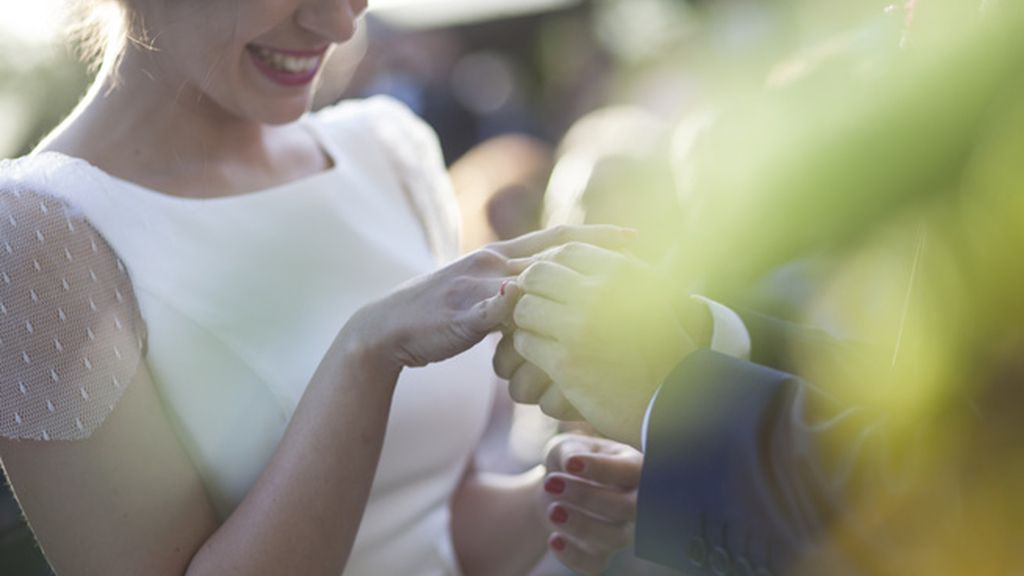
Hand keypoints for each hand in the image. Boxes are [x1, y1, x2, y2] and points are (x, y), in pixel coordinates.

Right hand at [345, 225, 636, 372]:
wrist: (386, 327)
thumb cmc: (434, 317)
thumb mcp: (478, 299)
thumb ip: (509, 296)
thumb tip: (541, 302)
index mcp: (497, 258)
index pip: (555, 239)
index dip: (595, 235)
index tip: (634, 236)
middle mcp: (492, 264)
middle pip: (556, 251)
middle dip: (602, 250)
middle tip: (645, 251)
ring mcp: (479, 286)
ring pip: (536, 277)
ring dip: (578, 281)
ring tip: (619, 287)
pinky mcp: (466, 313)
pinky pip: (504, 313)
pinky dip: (533, 314)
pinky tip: (563, 321)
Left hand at [510, 242, 696, 446]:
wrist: (673, 400)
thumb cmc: (662, 345)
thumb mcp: (651, 293)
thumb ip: (616, 267)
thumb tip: (567, 251)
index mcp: (622, 273)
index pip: (566, 251)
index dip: (550, 263)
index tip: (548, 281)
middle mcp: (600, 294)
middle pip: (537, 274)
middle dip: (530, 289)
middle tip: (535, 304)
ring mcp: (580, 328)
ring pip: (524, 308)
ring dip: (527, 320)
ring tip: (541, 331)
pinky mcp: (565, 363)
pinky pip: (524, 343)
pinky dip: (529, 348)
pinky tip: (545, 356)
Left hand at [537, 434, 641, 575]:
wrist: (554, 490)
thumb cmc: (567, 462)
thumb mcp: (565, 447)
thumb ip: (570, 450)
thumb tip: (573, 462)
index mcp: (632, 467)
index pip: (632, 470)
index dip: (604, 469)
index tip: (570, 464)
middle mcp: (635, 501)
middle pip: (630, 507)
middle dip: (590, 497)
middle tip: (552, 484)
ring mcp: (621, 530)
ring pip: (616, 537)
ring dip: (582, 525)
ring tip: (551, 510)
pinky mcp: (602, 553)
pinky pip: (595, 564)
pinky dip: (574, 556)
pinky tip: (553, 540)